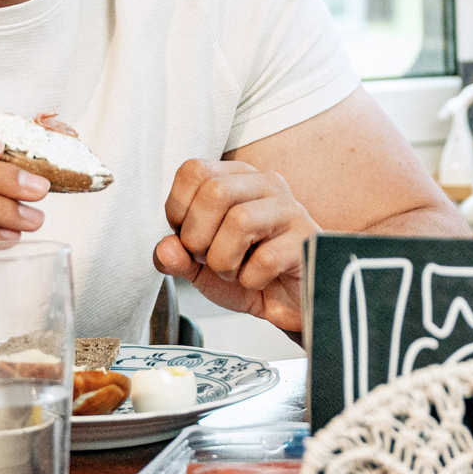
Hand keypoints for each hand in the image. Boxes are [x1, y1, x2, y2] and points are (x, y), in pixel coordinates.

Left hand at [155, 159, 318, 332]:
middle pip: (215, 192)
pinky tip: (259, 280)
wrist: (290, 302)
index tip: (188, 236)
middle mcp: (265, 184)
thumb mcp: (201, 266)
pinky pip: (265, 259)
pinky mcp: (307, 240)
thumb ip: (177, 256)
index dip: (178, 210)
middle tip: (209, 258)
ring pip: (240, 221)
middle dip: (199, 237)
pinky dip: (250, 280)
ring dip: (223, 260)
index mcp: (237, 178)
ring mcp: (290, 210)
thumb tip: (165, 248)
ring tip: (234, 270)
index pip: (194, 171)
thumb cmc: (249, 273)